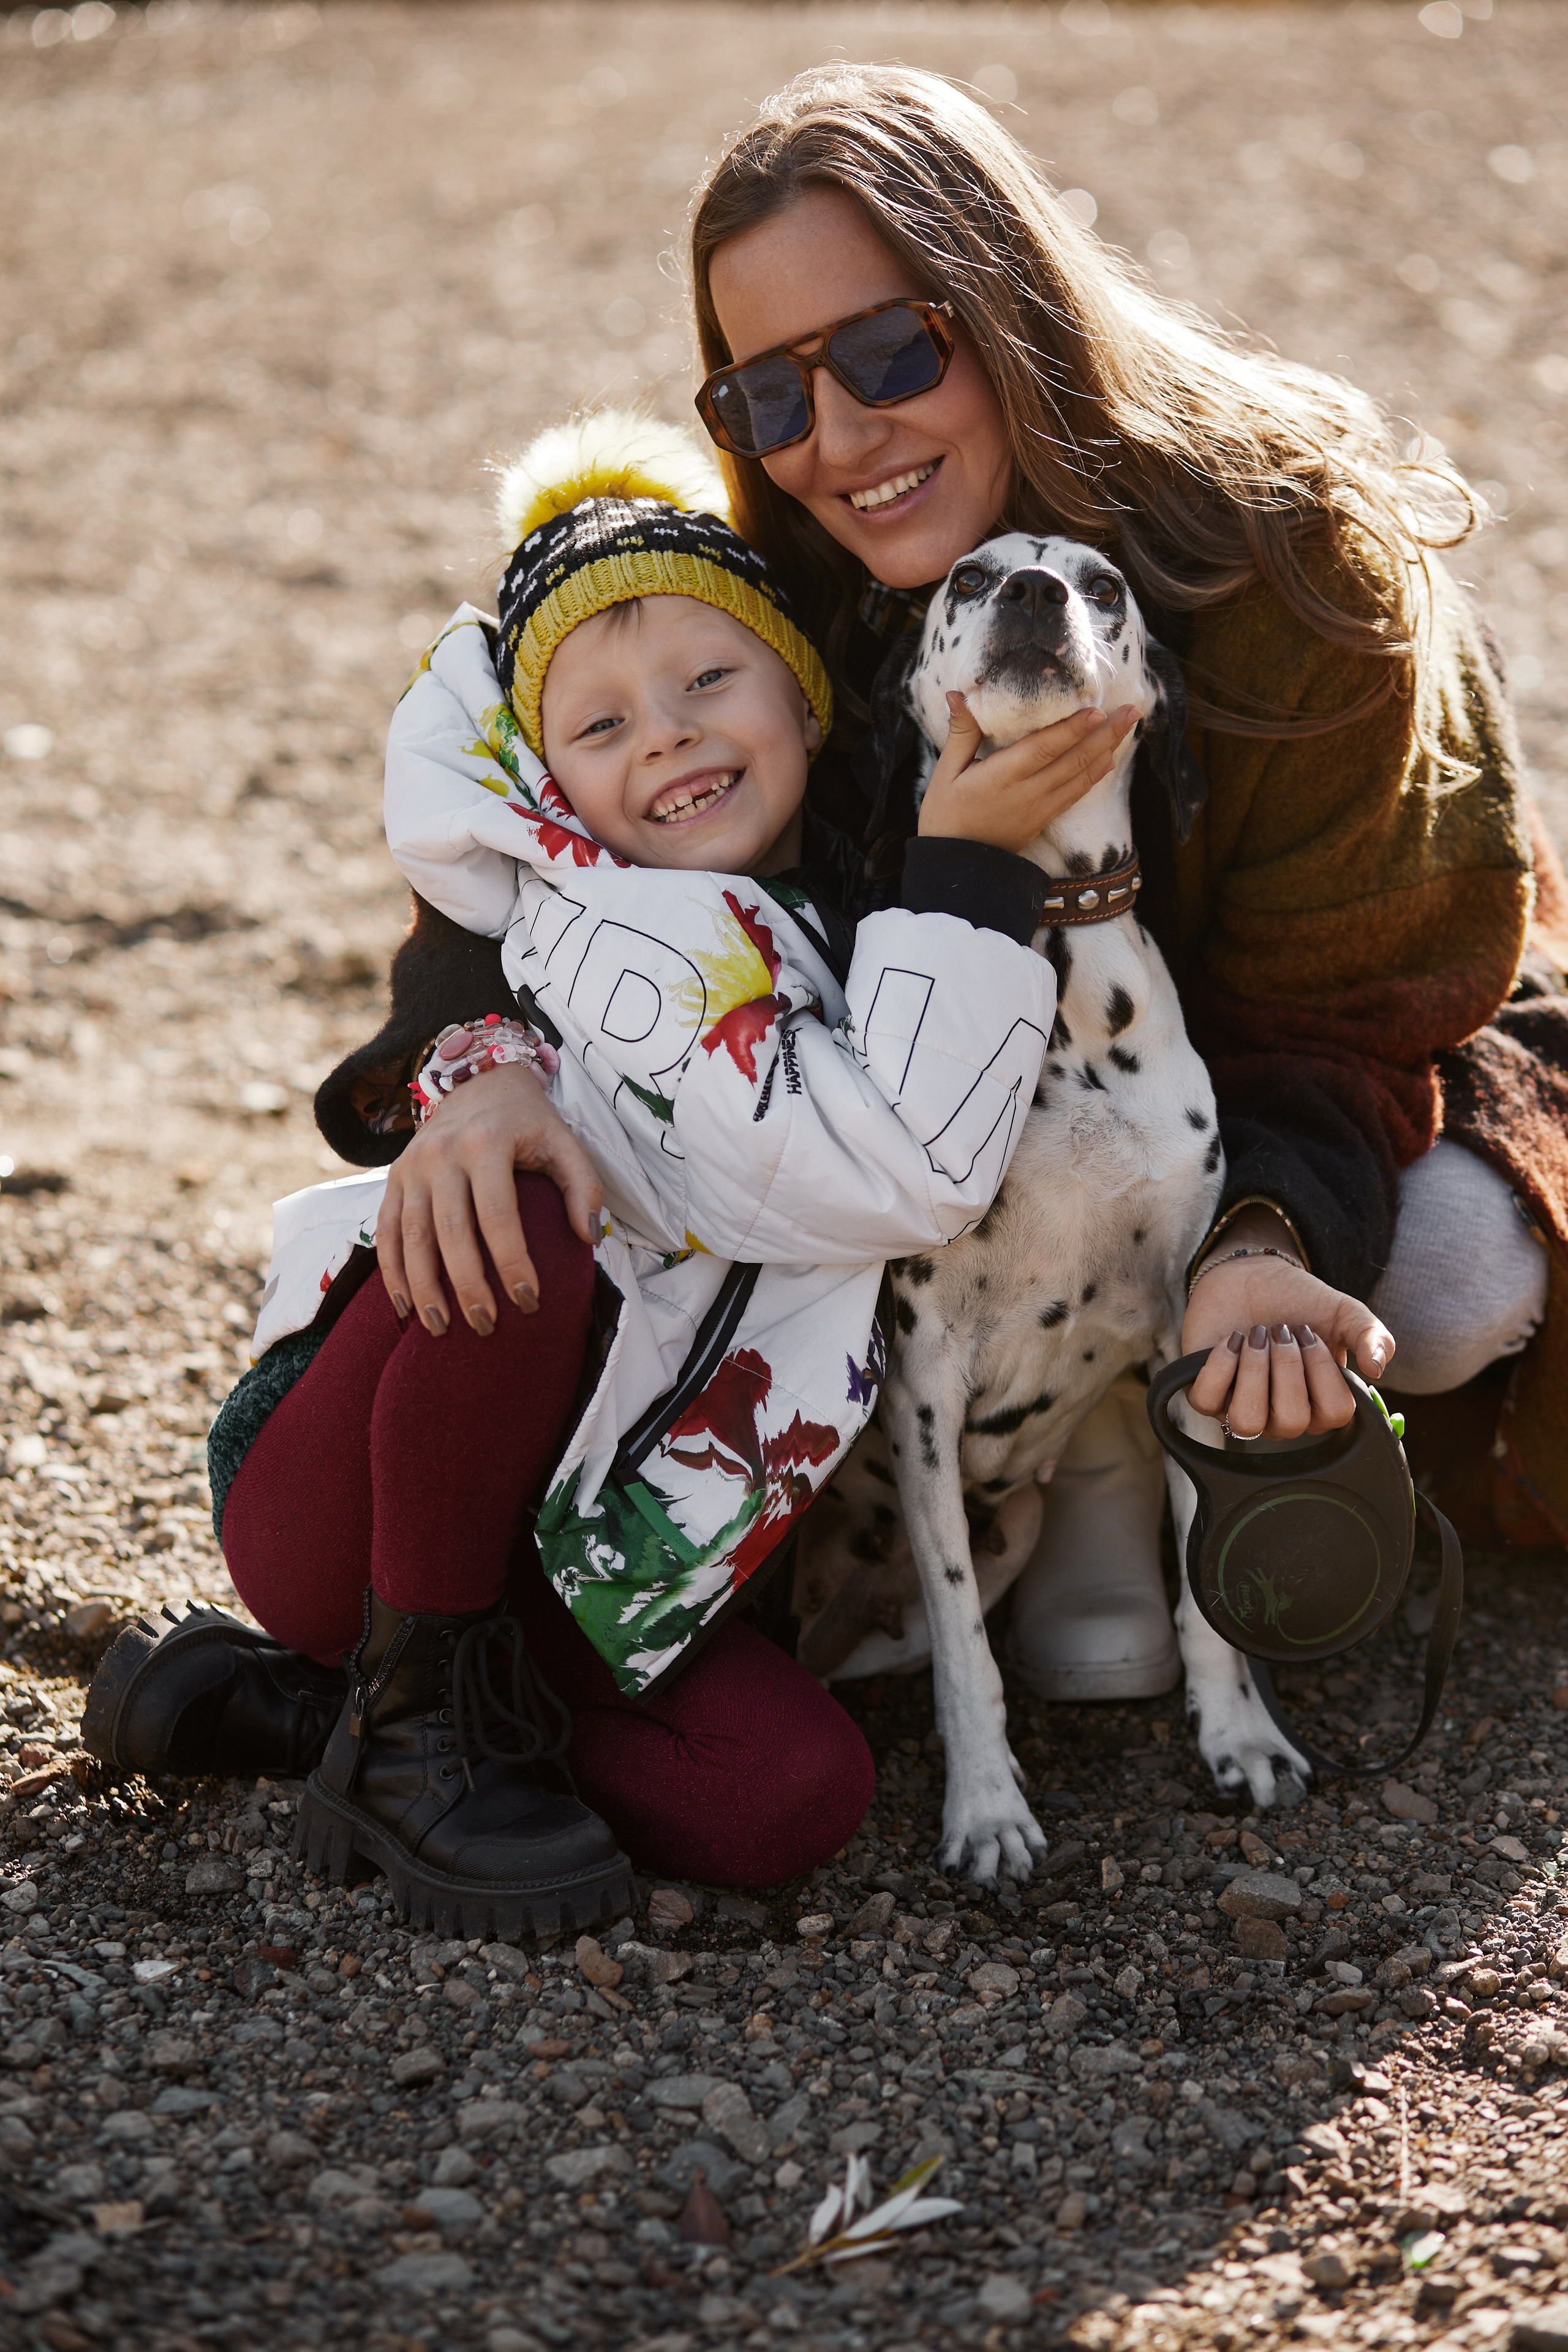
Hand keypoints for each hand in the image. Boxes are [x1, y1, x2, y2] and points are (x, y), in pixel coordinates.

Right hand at [376, 1062, 602, 1335]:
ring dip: (423, 1287)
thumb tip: (589, 1237)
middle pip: (450, 1232)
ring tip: (440, 1329)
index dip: (512, 1263)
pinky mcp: (393, 1177)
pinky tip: (404, 1306)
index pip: (497, 1216)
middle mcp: (442, 1154)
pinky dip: (391, 1271)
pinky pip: (386, 1230)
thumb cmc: (527, 1122)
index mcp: (486, 1144)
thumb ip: (583, 1185)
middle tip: (486, 1327)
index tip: (530, 1301)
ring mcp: (412, 1166)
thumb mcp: (564, 1141)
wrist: (477, 1080)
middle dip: (467, 1285)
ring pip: (411, 1236)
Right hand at [917, 692, 1138, 853]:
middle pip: (1074, 759)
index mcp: (1002, 777)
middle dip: (1106, 733)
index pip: (1044, 748)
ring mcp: (1040, 808)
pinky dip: (1095, 775)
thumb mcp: (946, 773)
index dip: (1072, 729)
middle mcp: (1028, 793)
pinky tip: (1109, 759)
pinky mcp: (1045, 819)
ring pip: (1081, 775)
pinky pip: (1076, 794)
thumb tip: (958, 694)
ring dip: (1108, 749)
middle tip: (1132, 709)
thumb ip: (961, 732)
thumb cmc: (946, 817)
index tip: (1097, 710)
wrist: (957, 868)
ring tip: (1130, 726)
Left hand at [1182, 1226, 1393, 1440]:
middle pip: (1292, 1421)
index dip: (1323, 1371)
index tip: (1311, 1335)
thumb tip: (1377, 1367)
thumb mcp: (1344, 1313)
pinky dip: (1219, 1365)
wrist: (1252, 1277)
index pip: (1334, 1414)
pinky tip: (1232, 1340)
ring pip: (1247, 1422)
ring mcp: (1243, 1409)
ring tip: (1256, 1336)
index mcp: (1320, 1404)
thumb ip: (1371, 1335)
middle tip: (1282, 1331)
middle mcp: (1283, 1416)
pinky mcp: (1208, 1396)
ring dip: (1253, 1371)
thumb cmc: (1300, 1302)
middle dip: (1287, 1366)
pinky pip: (1207, 1402)